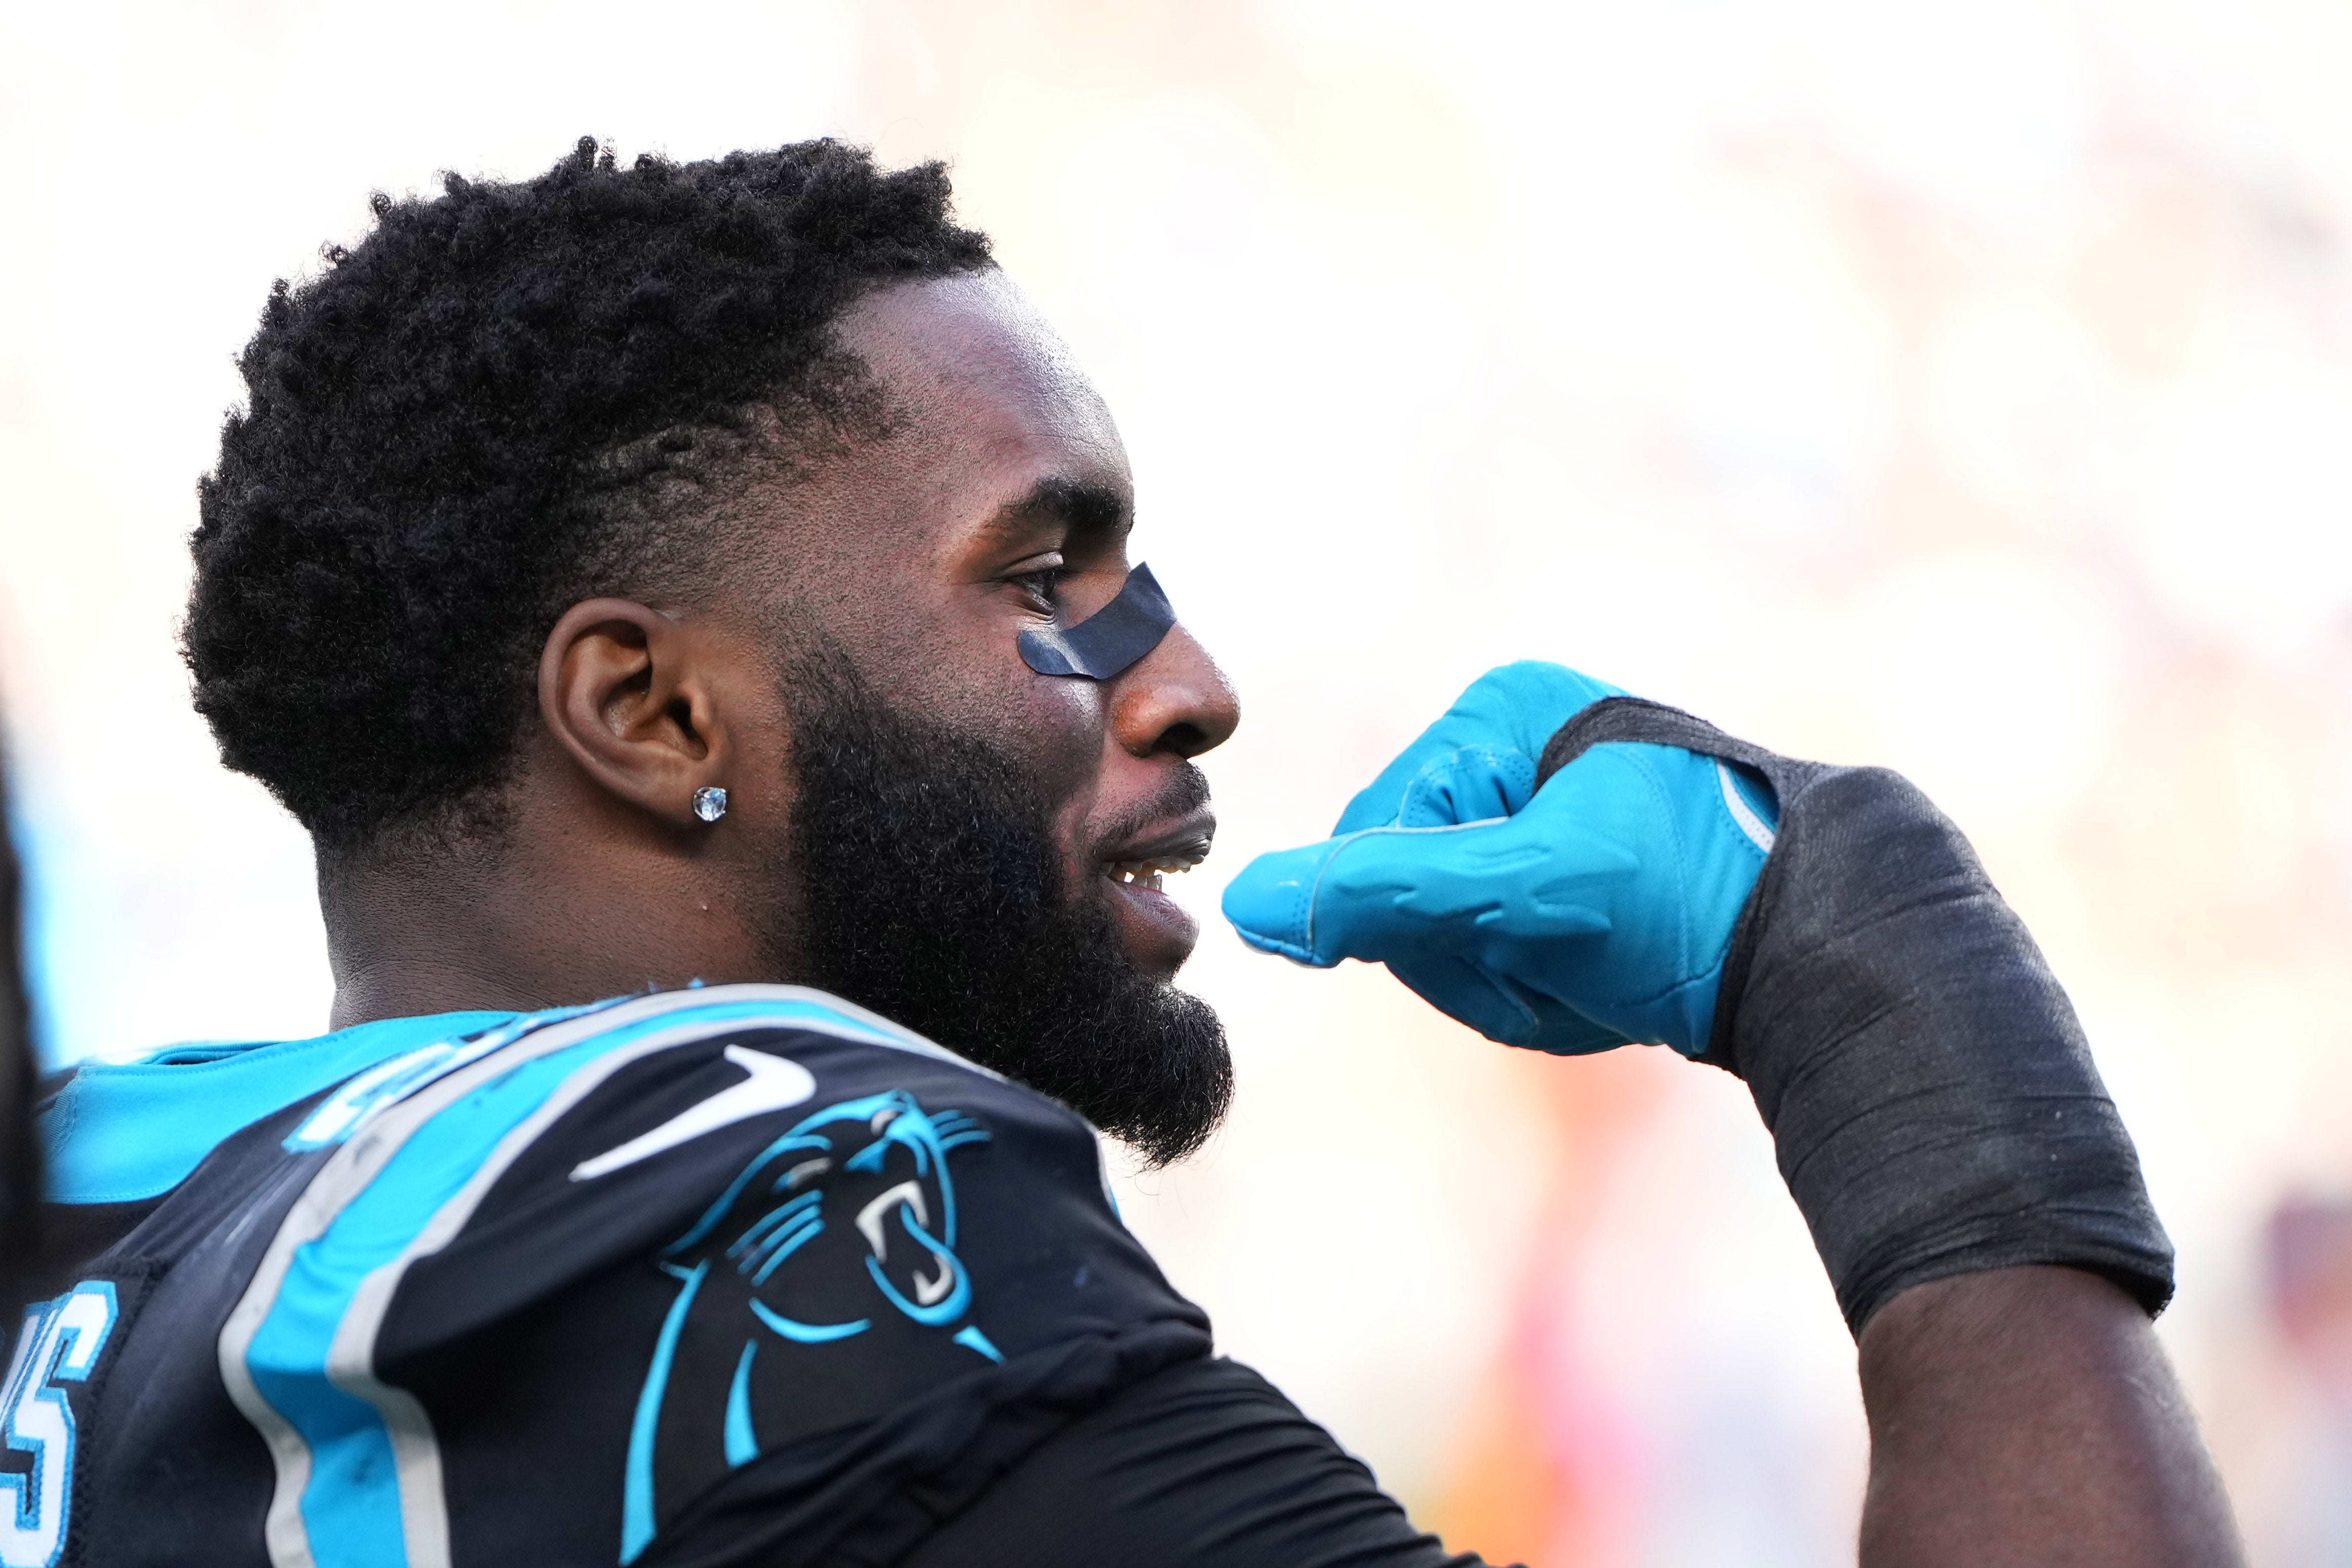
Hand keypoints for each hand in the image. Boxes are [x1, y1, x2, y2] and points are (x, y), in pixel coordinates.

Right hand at [1220, 662, 1775, 1055]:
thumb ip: (1381, 896)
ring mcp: (1546, 808)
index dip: (1423, 925)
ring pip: (1453, 935)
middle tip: (1564, 963)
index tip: (1521, 939)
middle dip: (1476, 956)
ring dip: (1513, 980)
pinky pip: (1504, 948)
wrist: (1827, 948)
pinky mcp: (1576, 865)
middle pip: (1407, 892)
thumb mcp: (1521, 895)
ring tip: (1597, 972)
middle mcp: (1515, 749)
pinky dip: (1545, 986)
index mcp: (1495, 717)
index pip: (1371, 844)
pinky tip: (1608, 981)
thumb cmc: (1680, 899)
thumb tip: (1246, 903)